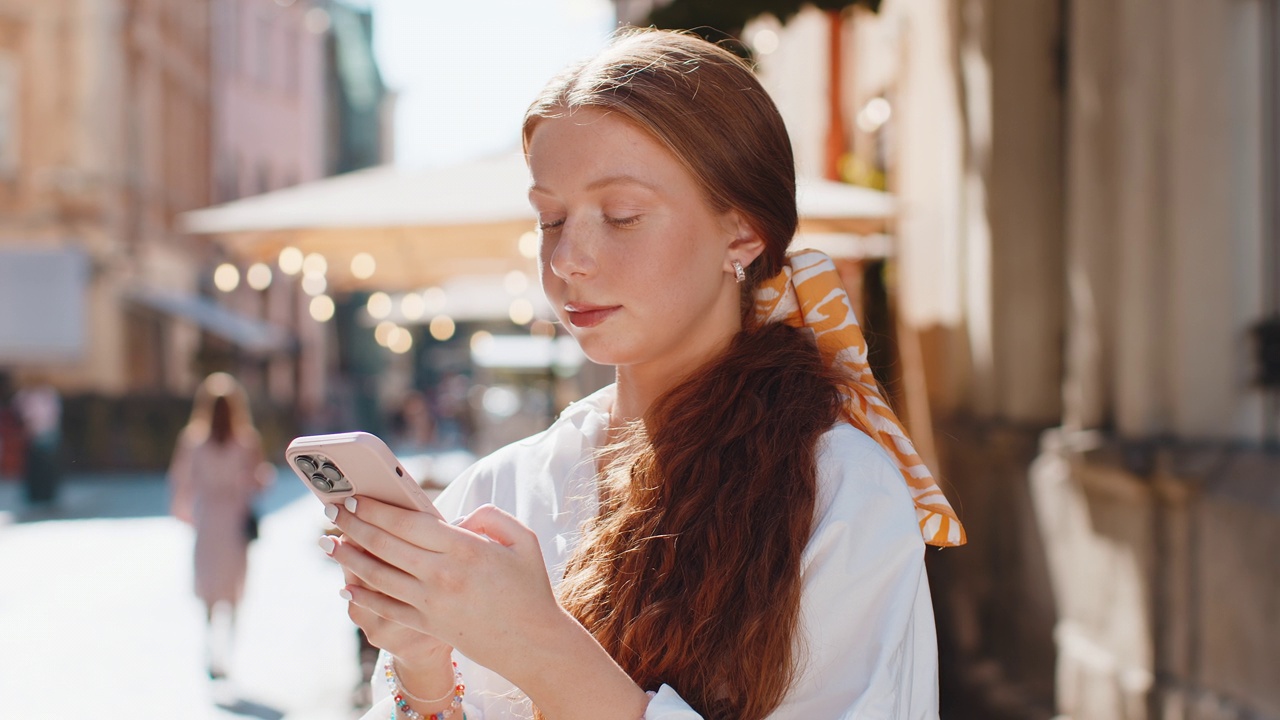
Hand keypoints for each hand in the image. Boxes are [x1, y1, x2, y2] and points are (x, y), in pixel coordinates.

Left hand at [324, 497, 566, 682]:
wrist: (532, 642)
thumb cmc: (529, 587)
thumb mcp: (523, 540)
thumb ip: (491, 516)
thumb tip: (457, 516)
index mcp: (465, 548)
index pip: (408, 522)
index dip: (376, 508)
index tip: (354, 496)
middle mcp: (442, 574)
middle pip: (385, 545)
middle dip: (353, 525)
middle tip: (331, 510)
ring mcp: (431, 602)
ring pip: (378, 576)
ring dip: (348, 559)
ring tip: (328, 544)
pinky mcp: (427, 625)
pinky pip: (386, 607)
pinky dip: (362, 597)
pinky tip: (346, 587)